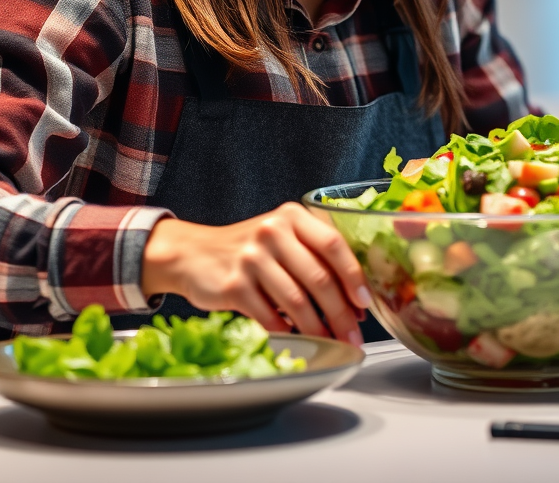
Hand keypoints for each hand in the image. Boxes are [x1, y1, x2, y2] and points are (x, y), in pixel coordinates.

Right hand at [141, 203, 370, 345]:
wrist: (193, 254)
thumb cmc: (248, 249)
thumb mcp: (281, 236)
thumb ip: (314, 253)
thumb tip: (355, 296)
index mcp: (292, 216)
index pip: (333, 244)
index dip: (354, 275)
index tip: (365, 302)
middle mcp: (272, 231)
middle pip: (319, 278)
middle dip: (341, 313)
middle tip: (354, 335)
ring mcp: (251, 258)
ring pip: (297, 302)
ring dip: (319, 329)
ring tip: (331, 342)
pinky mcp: (234, 285)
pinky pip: (271, 317)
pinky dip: (288, 333)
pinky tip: (298, 340)